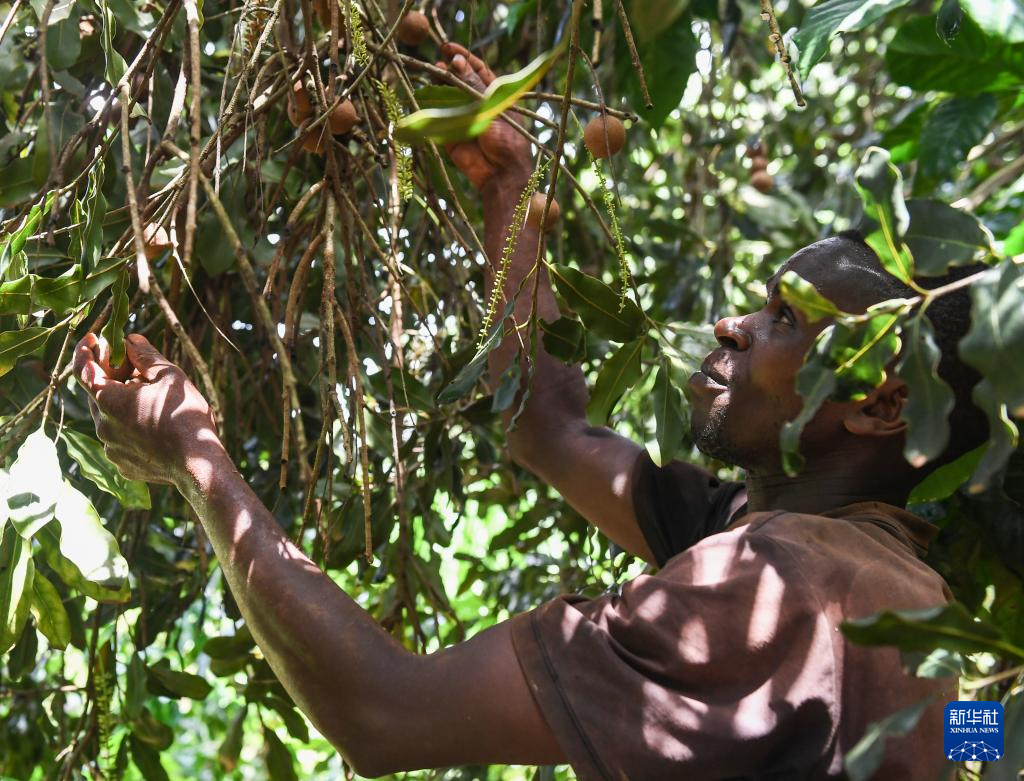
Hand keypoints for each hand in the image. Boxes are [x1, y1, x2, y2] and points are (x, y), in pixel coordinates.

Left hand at [73, 333, 224, 487]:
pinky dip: (130, 426)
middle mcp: (102, 426)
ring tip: (149, 395)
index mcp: (108, 400)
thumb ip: (145, 356)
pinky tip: (153, 423)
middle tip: (132, 363)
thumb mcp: (169, 377)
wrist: (198, 464)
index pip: (82, 369)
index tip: (94, 338)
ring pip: (110, 417)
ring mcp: (111, 448)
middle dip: (111, 376)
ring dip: (122, 402)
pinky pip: (121, 439)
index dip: (85, 350)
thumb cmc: (184, 416)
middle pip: (97, 393)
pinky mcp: (123, 464)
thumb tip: (131, 340)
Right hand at [437, 42, 531, 190]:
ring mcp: (463, 118)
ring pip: (447, 96)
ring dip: (438, 85)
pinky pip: (438, 117)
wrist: (500, 174)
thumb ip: (473, 86)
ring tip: (432, 74)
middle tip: (437, 62)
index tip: (448, 47)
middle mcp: (477, 103)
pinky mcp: (450, 134)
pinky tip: (423, 96)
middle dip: (448, 70)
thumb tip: (456, 62)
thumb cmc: (506, 140)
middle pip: (459, 81)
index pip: (478, 69)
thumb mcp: (491, 108)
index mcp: (494, 95)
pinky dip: (429, 107)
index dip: (463, 57)